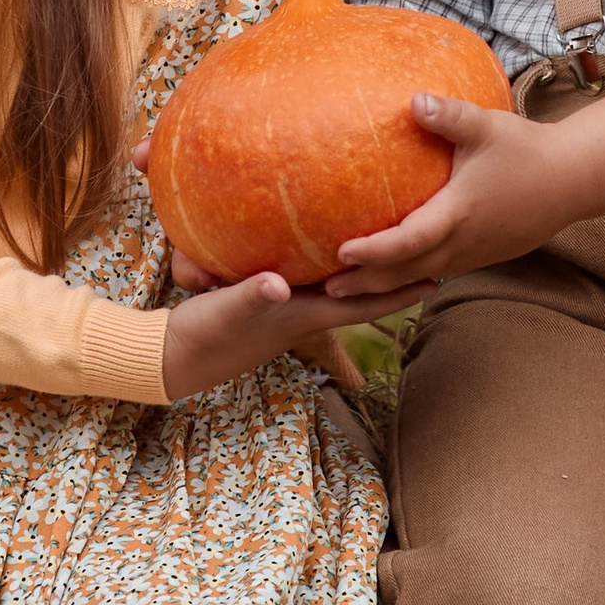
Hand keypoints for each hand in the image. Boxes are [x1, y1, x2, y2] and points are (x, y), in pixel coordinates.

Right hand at [162, 270, 423, 399]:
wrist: (167, 357)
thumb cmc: (198, 337)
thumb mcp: (224, 312)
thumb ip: (251, 295)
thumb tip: (278, 285)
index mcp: (301, 316)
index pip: (361, 304)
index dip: (399, 293)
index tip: (438, 276)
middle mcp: (301, 313)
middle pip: (360, 295)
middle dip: (395, 278)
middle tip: (432, 253)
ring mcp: (285, 310)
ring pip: (337, 289)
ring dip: (366, 273)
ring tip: (393, 247)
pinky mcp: (265, 301)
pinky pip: (307, 280)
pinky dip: (324, 264)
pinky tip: (322, 247)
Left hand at [322, 92, 577, 299]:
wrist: (573, 180)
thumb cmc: (527, 150)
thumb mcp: (487, 126)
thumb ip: (449, 115)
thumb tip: (414, 100)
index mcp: (458, 214)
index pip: (409, 241)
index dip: (374, 250)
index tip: (341, 251)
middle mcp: (463, 243)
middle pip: (406, 272)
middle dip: (365, 281)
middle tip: (325, 286)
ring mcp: (473, 255)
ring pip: (420, 277)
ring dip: (384, 286)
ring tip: (347, 289)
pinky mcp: (482, 256)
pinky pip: (439, 272)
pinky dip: (410, 278)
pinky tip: (391, 276)